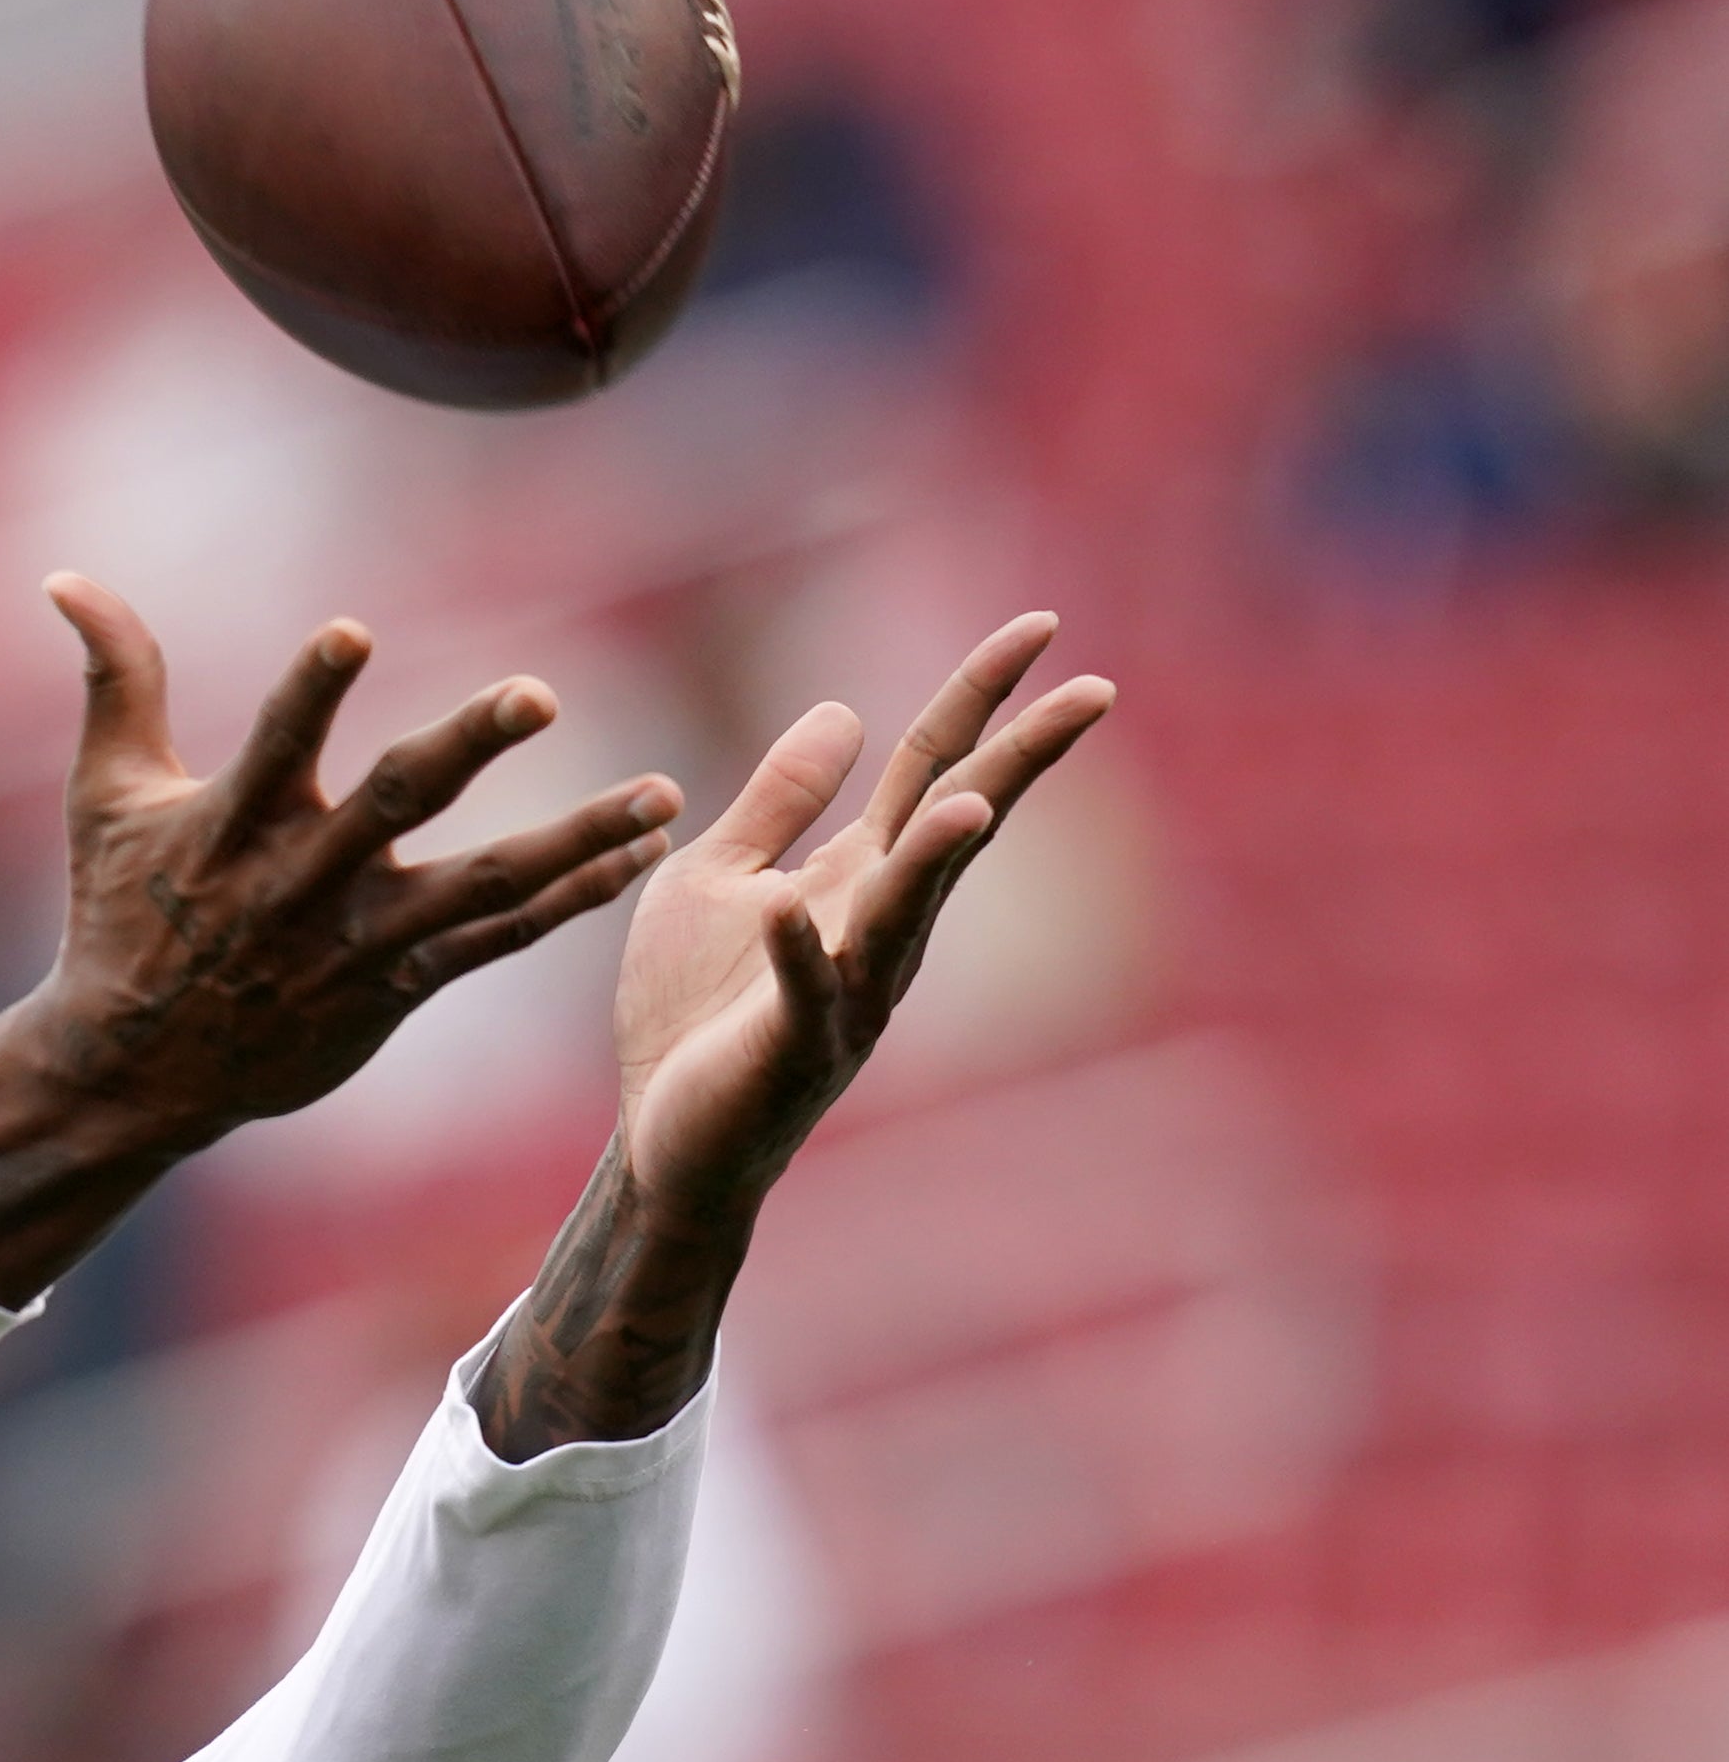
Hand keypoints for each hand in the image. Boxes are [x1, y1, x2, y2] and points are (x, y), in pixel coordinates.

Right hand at [0, 575, 682, 1306]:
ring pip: (481, 885)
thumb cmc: (120, 914)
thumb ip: (114, 678)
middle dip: (466, 747)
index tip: (351, 629)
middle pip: (394, 803)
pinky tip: (638, 855)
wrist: (135, 1070)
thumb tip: (65, 577)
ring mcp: (357, 941)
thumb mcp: (105, 794)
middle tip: (537, 694)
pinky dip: (570, 899)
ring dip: (576, 840)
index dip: (309, 690)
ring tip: (662, 795)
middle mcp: (302, 882)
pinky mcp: (395, 987)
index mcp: (230, 827)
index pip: (274, 745)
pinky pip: (499, 941)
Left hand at [614, 611, 1115, 1219]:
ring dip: (934, 862)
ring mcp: (847, 990)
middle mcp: (876, 927)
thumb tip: (844, 707)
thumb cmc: (696, 1008)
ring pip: (904, 914)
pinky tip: (784, 909)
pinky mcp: (791, 1047)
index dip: (982, 694)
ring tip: (972, 801)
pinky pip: (798, 993)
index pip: (935, 767)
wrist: (668, 1135)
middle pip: (956, 825)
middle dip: (1020, 761)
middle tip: (1093, 691)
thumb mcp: (721, 874)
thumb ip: (780, 799)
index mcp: (861, 876)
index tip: (1040, 625)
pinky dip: (793, 953)